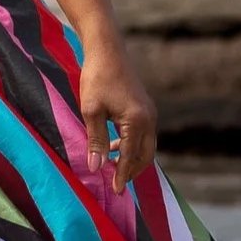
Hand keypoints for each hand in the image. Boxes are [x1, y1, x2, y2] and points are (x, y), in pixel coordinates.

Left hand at [77, 39, 155, 195]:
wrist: (107, 50)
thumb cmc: (97, 77)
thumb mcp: (91, 111)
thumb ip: (96, 141)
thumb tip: (96, 168)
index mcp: (137, 121)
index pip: (130, 156)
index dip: (122, 175)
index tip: (116, 191)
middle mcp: (149, 118)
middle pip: (145, 155)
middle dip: (132, 172)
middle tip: (117, 184)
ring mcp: (149, 113)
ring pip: (146, 146)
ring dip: (132, 159)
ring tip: (113, 167)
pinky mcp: (145, 108)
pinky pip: (143, 135)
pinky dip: (132, 146)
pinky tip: (114, 147)